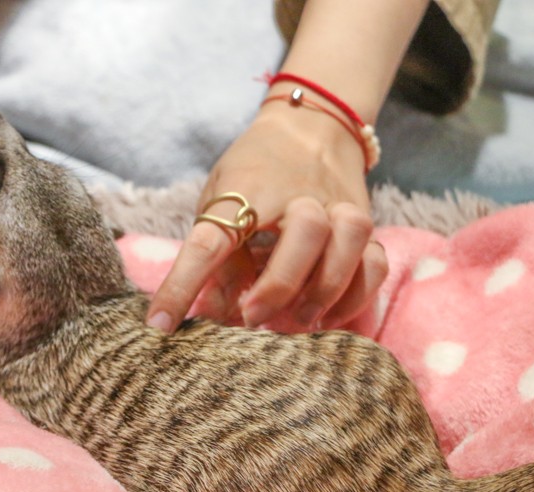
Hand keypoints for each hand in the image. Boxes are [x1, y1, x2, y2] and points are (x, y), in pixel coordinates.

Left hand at [146, 100, 387, 332]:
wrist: (313, 124)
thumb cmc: (255, 172)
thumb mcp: (222, 198)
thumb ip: (219, 255)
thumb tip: (212, 315)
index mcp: (245, 190)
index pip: (208, 242)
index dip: (181, 286)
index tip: (158, 325)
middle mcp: (298, 194)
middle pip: (304, 230)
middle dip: (279, 283)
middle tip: (254, 318)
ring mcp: (338, 205)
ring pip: (350, 239)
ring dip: (326, 288)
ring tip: (300, 321)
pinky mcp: (365, 222)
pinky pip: (375, 261)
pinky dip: (357, 294)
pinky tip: (330, 317)